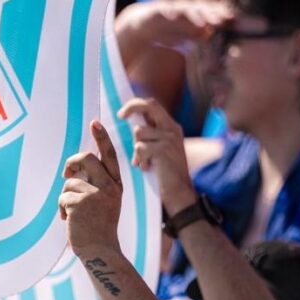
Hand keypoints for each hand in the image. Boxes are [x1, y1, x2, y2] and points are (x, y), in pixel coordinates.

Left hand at [58, 121, 122, 257]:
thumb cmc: (98, 227)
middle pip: (86, 158)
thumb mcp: (104, 201)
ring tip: (72, 213)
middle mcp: (109, 187)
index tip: (95, 123)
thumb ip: (95, 184)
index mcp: (116, 185)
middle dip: (72, 162)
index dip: (102, 138)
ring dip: (65, 196)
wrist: (101, 251)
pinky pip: (62, 196)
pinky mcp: (81, 203)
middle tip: (67, 172)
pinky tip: (68, 220)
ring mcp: (96, 194)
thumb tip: (73, 167)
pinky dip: (61, 209)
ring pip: (70, 181)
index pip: (109, 156)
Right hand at [116, 0, 232, 49]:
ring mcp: (172, 7)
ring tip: (203, 23)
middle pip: (202, 8)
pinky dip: (169, 11)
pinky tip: (174, 16)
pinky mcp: (157, 9)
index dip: (222, 15)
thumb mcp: (185, 37)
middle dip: (212, 13)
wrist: (141, 27)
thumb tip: (212, 34)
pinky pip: (164, 8)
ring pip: (185, 7)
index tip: (234, 20)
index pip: (211, 12)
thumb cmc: (167, 31)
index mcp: (194, 15)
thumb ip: (199, 36)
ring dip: (195, 14)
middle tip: (222, 21)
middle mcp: (185, 8)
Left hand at [118, 96, 195, 215]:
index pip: (152, 105)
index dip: (135, 104)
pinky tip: (148, 168)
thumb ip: (149, 136)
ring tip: (144, 163)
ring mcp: (169, 138)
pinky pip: (140, 148)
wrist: (180, 195)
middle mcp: (172, 129)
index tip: (122, 114)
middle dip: (131, 108)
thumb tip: (128, 124)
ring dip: (136, 150)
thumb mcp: (159, 150)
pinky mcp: (164, 149)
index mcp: (171, 127)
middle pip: (148, 106)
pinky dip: (140, 160)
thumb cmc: (165, 175)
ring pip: (139, 133)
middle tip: (120, 116)